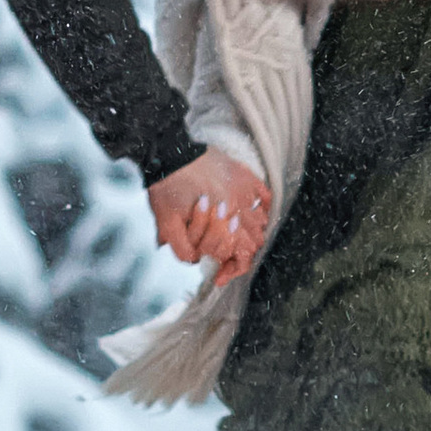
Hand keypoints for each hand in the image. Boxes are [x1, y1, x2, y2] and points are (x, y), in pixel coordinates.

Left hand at [148, 150, 271, 279]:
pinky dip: (263, 208)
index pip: (241, 255)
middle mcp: (239, 203)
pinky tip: (252, 215)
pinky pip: (264, 195)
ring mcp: (244, 188)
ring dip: (250, 235)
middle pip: (254, 242)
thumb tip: (195, 260)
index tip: (218, 277)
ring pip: (261, 222)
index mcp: (222, 216)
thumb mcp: (166, 222)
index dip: (231, 270)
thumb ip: (181, 248)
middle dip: (239, 255)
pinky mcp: (243, 174)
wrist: (168, 153)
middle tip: (223, 262)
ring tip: (234, 241)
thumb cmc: (166, 186)